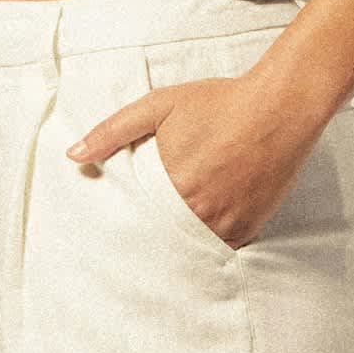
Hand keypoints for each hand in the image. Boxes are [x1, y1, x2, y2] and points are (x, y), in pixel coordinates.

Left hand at [65, 74, 320, 249]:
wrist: (280, 107)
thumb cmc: (219, 102)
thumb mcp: (160, 105)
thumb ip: (114, 131)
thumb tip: (74, 155)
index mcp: (171, 185)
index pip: (134, 220)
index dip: (123, 227)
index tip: (109, 240)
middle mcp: (198, 211)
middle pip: (160, 238)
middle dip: (147, 240)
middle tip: (133, 249)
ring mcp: (226, 223)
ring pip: (189, 247)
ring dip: (177, 245)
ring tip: (163, 246)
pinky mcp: (248, 228)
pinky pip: (219, 248)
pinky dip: (207, 244)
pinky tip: (199, 235)